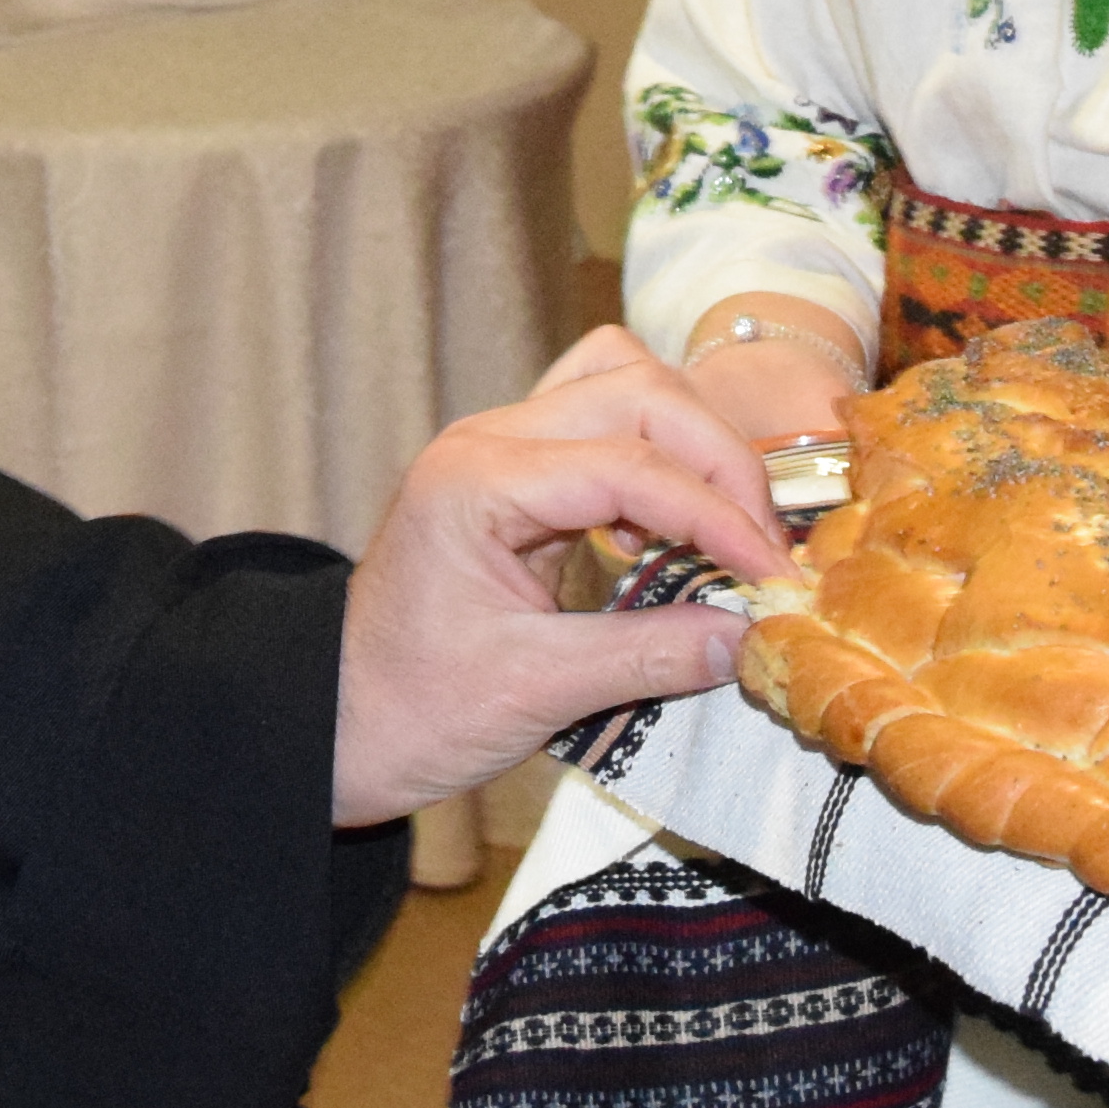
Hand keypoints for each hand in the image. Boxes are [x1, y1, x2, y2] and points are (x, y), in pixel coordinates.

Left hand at [333, 329, 791, 826]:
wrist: (335, 724)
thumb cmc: (411, 711)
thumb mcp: (535, 693)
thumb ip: (650, 656)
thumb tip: (753, 635)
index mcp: (475, 481)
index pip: (629, 464)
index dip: (717, 516)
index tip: (773, 575)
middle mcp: (487, 441)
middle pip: (638, 392)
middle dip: (718, 464)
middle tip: (763, 551)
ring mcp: (501, 447)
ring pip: (624, 383)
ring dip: (692, 442)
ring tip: (729, 527)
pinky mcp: (519, 470)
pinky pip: (606, 420)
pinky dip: (660, 455)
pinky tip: (677, 527)